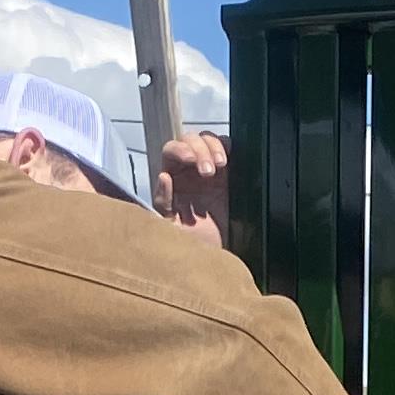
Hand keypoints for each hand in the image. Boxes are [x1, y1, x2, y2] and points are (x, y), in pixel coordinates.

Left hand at [154, 129, 230, 247]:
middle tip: (209, 172)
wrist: (218, 255)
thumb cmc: (191, 244)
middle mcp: (189, 169)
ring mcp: (210, 168)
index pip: (171, 150)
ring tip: (221, 166)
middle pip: (190, 140)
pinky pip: (228, 147)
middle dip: (200, 150)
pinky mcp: (229, 172)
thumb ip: (164, 203)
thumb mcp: (171, 228)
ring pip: (208, 140)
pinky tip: (230, 161)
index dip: (180, 150)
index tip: (191, 160)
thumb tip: (164, 176)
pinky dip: (229, 146)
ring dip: (214, 147)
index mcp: (172, 177)